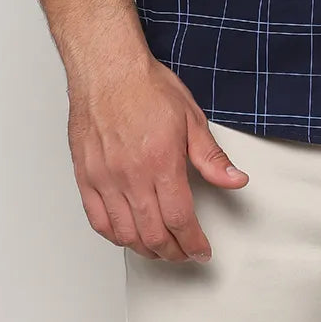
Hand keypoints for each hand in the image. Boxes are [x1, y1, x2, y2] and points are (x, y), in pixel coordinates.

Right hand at [66, 55, 248, 262]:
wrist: (108, 69)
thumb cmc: (146, 87)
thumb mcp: (191, 117)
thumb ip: (211, 156)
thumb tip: (235, 180)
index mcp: (161, 162)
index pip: (180, 218)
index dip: (193, 242)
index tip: (201, 249)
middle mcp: (131, 176)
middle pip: (153, 234)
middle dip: (173, 251)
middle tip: (184, 252)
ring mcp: (105, 179)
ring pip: (125, 233)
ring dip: (145, 249)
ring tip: (160, 248)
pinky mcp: (86, 177)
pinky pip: (98, 221)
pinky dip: (115, 236)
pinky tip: (127, 235)